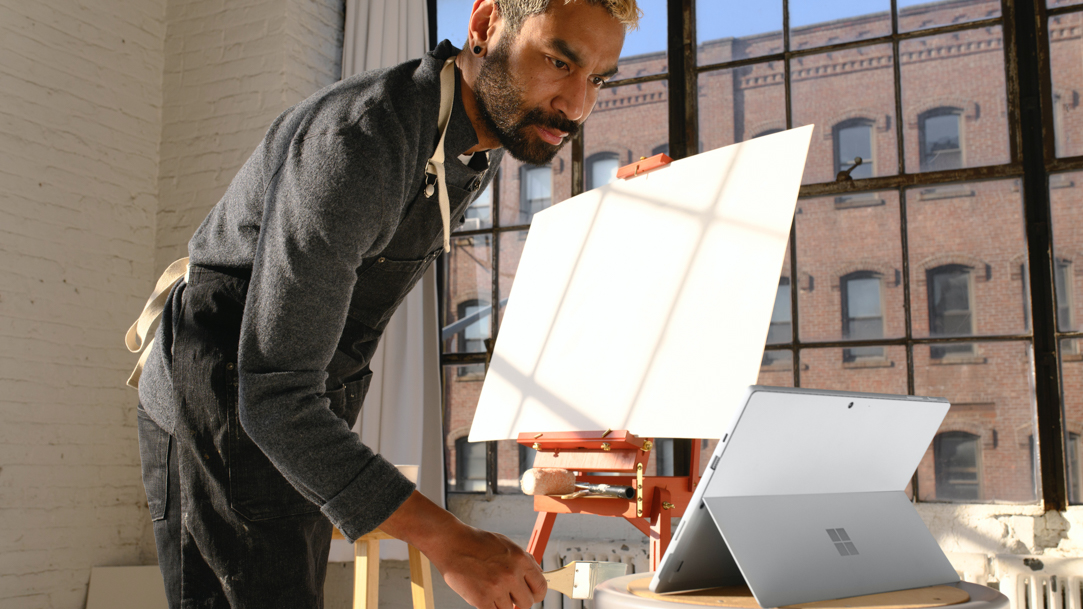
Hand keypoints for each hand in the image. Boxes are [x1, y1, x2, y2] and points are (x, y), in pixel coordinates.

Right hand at [379, 491, 546, 608]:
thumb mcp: (506, 544)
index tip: (530, 596)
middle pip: (527, 603)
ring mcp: (497, 587)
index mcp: (520, 559)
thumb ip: (524, 560)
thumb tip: (538, 574)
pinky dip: (489, 608)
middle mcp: (511, 574)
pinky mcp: (481, 599)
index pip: (541, 587)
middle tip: (508, 596)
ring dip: (501, 604)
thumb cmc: (476, 543)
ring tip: (490, 590)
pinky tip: (483, 597)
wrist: (451, 543)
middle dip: (519, 602)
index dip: (536, 594)